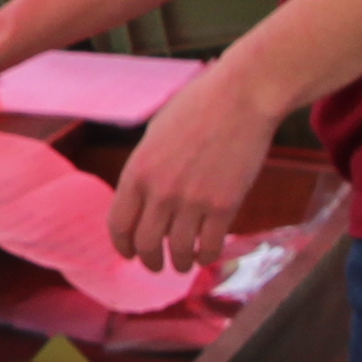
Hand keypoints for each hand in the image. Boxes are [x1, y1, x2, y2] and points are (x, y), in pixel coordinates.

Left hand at [109, 56, 274, 277]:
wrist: (242, 96)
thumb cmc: (199, 105)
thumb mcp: (156, 133)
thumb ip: (146, 167)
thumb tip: (141, 195)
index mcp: (138, 171)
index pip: (119, 224)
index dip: (122, 245)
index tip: (128, 253)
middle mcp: (160, 191)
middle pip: (146, 244)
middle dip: (149, 261)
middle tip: (156, 265)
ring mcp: (192, 200)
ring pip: (178, 250)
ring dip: (179, 263)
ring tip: (183, 264)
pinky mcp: (224, 205)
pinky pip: (209, 245)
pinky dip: (206, 257)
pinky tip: (207, 255)